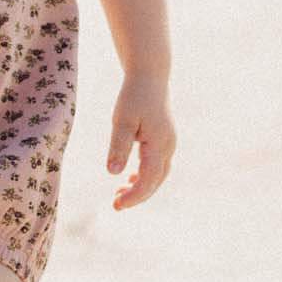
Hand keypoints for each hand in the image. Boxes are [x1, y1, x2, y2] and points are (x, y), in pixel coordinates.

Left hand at [107, 71, 177, 209]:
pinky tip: (130, 179)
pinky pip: (157, 166)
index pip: (148, 180)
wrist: (149, 76)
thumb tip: (112, 173)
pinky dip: (145, 176)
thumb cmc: (134, 96)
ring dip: (141, 188)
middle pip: (155, 181)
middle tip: (115, 205)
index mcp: (159, 144)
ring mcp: (168, 144)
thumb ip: (118, 146)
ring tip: (119, 195)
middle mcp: (168, 147)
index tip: (116, 205)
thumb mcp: (122, 121)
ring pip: (158, 175)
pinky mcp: (163, 140)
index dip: (134, 196)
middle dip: (137, 196)